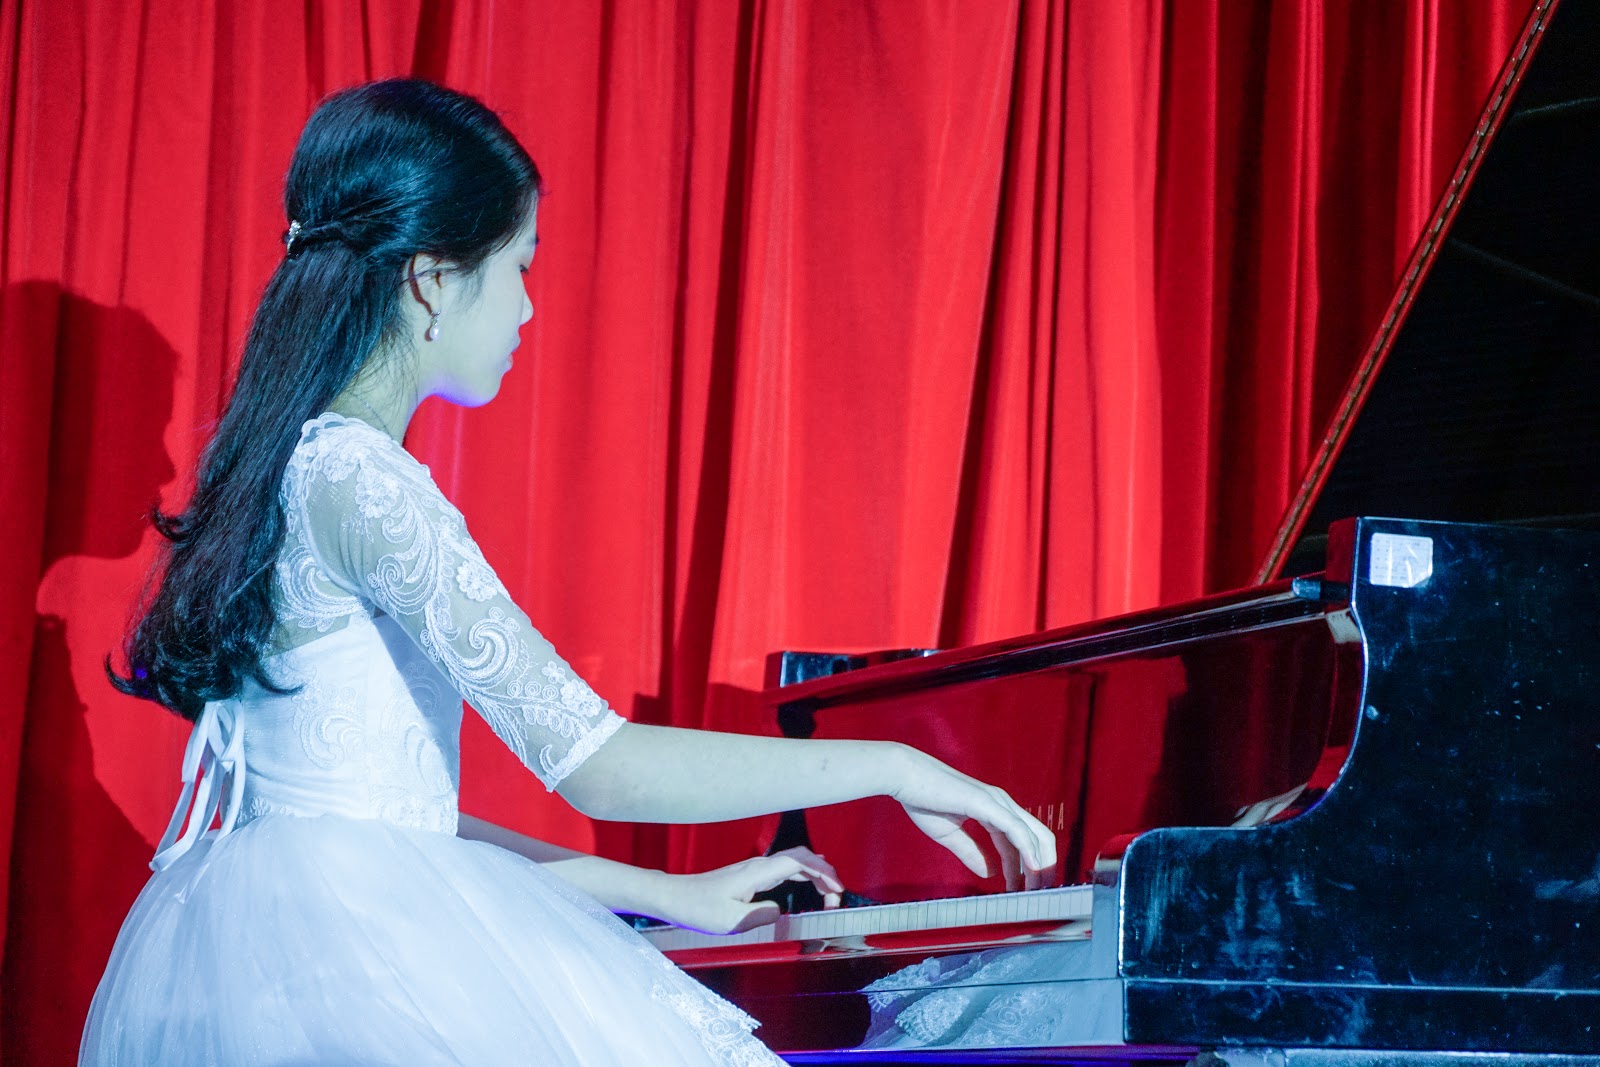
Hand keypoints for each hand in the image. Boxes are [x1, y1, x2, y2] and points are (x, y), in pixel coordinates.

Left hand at [659, 847, 842, 934]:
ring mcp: (754, 870)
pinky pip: (784, 870)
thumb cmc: (697, 908)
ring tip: (829, 894)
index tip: (837, 890)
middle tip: (837, 895)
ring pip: (794, 862)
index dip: (822, 873)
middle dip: (824, 872)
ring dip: (815, 875)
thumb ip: (761, 915)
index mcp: (757, 872)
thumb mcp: (730, 920)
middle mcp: (759, 866)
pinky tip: (807, 886)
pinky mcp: (750, 877)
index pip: (799, 862)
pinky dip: (802, 876)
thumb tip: (781, 911)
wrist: (673, 897)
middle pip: (801, 858)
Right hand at [889, 746, 1056, 890]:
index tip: (1023, 889)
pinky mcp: (988, 803)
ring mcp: (997, 802)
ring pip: (1033, 835)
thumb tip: (990, 874)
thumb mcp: (949, 835)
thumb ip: (971, 852)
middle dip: (1043, 865)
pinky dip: (1027, 851)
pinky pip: (1016, 830)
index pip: (1021, 840)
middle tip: (1038, 893)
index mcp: (993, 809)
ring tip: (1037, 889)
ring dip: (1038, 864)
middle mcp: (1001, 804)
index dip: (1025, 867)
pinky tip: (1032, 869)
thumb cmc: (922, 800)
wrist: (905, 778)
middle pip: (1038, 836)